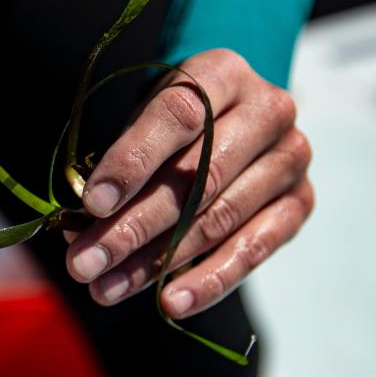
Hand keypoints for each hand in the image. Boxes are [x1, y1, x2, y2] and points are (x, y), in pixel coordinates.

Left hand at [65, 49, 313, 317]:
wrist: (233, 118)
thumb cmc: (171, 125)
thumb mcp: (141, 124)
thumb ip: (115, 168)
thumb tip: (76, 230)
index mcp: (222, 74)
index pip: (176, 117)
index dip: (131, 163)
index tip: (91, 204)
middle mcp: (267, 110)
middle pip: (196, 178)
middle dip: (131, 228)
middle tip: (83, 264)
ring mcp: (289, 158)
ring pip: (217, 220)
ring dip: (156, 263)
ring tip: (106, 289)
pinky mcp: (299, 203)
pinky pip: (253, 250)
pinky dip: (209, 281)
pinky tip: (169, 303)